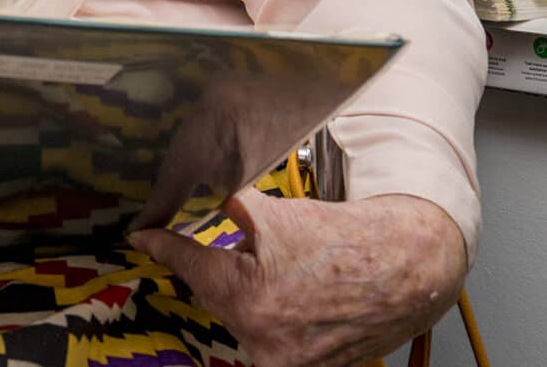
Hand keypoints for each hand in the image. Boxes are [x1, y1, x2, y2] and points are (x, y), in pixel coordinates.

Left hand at [131, 191, 465, 366]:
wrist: (405, 268)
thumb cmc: (341, 239)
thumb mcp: (272, 213)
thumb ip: (224, 207)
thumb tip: (188, 196)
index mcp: (250, 301)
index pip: (189, 266)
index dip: (161, 245)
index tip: (141, 236)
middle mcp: (265, 342)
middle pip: (215, 296)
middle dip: (216, 270)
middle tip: (236, 248)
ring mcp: (289, 362)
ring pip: (241, 317)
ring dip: (245, 294)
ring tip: (278, 271)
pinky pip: (270, 336)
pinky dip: (270, 314)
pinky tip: (289, 294)